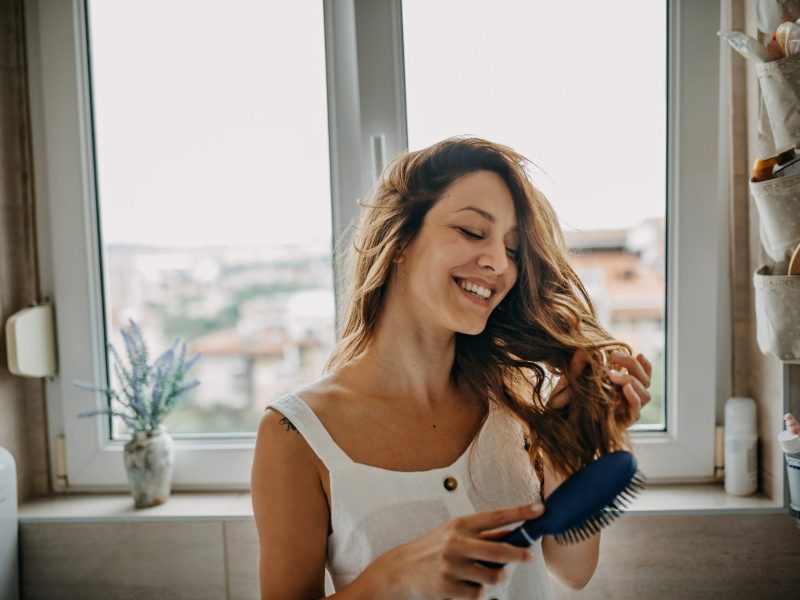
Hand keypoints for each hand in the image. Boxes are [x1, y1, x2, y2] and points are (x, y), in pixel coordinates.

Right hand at [375, 503, 541, 599]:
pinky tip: (469, 585)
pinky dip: (478, 592)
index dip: (520, 512)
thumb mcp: (454, 533)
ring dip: (496, 578)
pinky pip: (478, 593)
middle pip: (499, 550)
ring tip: (489, 576)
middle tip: (529, 557)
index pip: (496, 516)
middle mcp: (457, 543)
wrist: (401, 569)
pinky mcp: (448, 587)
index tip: (539, 510)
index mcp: (460, 524)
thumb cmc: (432, 548)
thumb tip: (514, 532)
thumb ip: (483, 534)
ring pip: (492, 576)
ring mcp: (452, 565)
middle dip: (519, 555)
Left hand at [549, 350, 651, 425]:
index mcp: (623, 388)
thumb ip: (578, 366)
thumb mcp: (572, 381)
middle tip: (614, 355)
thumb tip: (582, 349)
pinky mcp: (624, 423)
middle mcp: (629, 399)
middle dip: (633, 365)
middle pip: (645, 381)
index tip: (638, 353)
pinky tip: (624, 388)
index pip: (643, 376)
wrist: (563, 427)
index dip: (645, 365)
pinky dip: (633, 398)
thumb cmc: (569, 403)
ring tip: (612, 374)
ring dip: (631, 380)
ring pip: (645, 395)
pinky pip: (636, 411)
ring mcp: (627, 411)